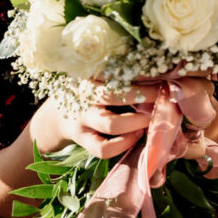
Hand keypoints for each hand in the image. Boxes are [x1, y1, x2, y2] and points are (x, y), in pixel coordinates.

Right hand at [34, 83, 160, 159]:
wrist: (55, 116)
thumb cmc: (87, 93)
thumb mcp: (96, 77)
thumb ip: (118, 74)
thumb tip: (159, 75)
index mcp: (89, 74)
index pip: (115, 68)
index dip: (141, 71)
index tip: (161, 72)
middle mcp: (84, 94)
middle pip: (114, 94)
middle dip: (144, 95)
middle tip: (163, 95)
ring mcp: (82, 118)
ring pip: (111, 124)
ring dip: (137, 122)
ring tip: (151, 119)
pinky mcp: (82, 139)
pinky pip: (103, 148)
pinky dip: (124, 144)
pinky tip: (136, 135)